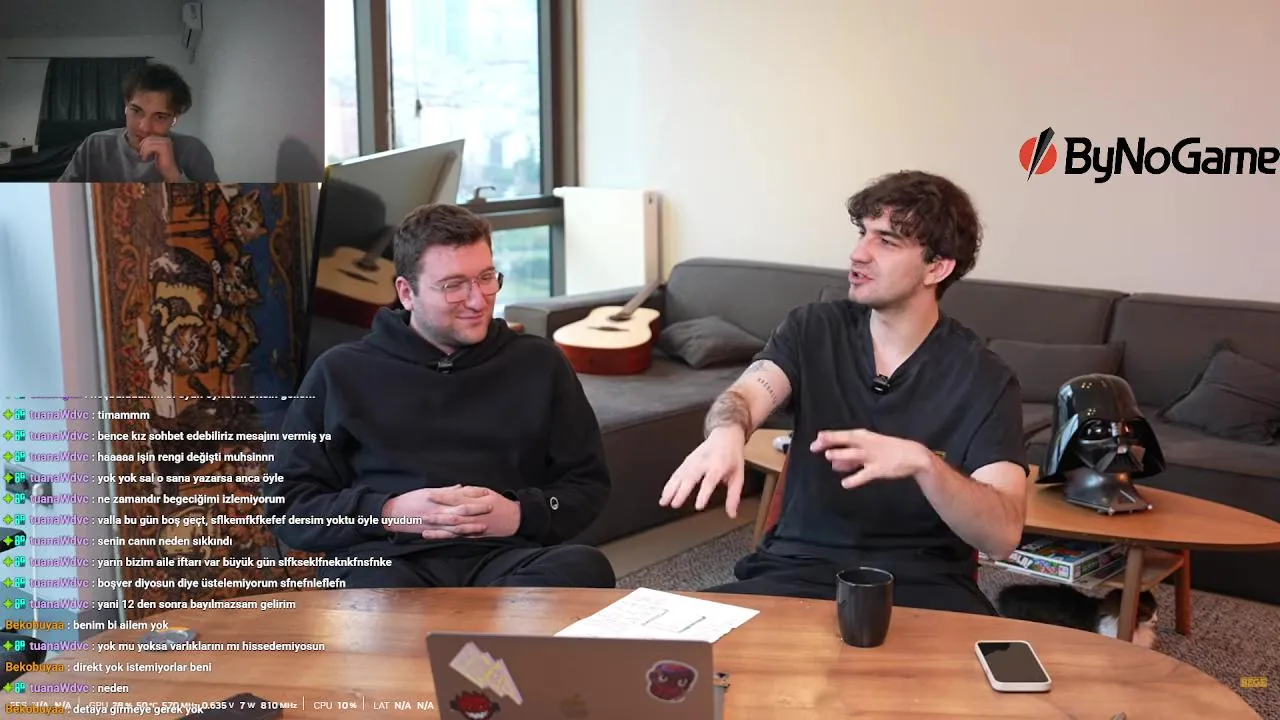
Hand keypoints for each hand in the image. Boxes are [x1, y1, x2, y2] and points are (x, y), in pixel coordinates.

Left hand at [138, 136, 180, 180]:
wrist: (169, 173)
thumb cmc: (160, 164)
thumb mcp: (152, 151)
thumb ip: (148, 144)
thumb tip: (137, 139)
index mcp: (164, 138)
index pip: (148, 137)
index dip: (142, 144)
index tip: (141, 152)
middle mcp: (166, 139)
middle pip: (147, 139)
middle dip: (142, 147)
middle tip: (142, 156)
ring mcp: (166, 142)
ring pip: (147, 142)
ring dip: (143, 151)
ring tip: (144, 158)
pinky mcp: (164, 147)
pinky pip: (149, 147)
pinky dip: (145, 153)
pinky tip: (146, 159)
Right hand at [380, 485, 494, 537]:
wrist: (394, 514)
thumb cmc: (411, 500)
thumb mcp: (428, 491)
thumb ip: (446, 491)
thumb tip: (461, 488)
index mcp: (438, 499)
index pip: (460, 497)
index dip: (474, 496)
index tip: (486, 494)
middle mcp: (438, 511)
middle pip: (461, 511)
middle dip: (476, 511)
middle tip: (491, 508)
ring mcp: (436, 524)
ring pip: (457, 526)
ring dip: (471, 526)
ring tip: (483, 527)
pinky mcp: (433, 532)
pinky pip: (448, 535)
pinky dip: (459, 536)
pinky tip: (468, 537)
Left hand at [421, 486, 521, 538]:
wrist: (513, 520)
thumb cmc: (499, 504)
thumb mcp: (486, 492)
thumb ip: (471, 492)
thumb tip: (457, 489)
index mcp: (474, 504)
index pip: (455, 500)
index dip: (441, 498)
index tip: (429, 495)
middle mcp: (471, 517)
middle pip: (451, 516)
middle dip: (436, 516)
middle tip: (421, 515)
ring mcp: (471, 528)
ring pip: (451, 530)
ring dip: (437, 530)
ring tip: (424, 530)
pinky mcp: (472, 536)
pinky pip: (456, 537)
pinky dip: (445, 537)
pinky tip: (435, 537)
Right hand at [659, 427, 746, 517]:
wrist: (726, 435)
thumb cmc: (732, 456)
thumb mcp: (738, 476)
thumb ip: (734, 496)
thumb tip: (732, 513)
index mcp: (718, 466)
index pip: (710, 481)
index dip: (703, 494)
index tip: (698, 506)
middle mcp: (704, 462)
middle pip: (690, 477)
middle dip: (681, 492)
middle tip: (675, 504)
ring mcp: (693, 460)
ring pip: (679, 474)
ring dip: (670, 488)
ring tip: (664, 501)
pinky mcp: (687, 460)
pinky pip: (676, 472)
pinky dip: (669, 483)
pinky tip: (664, 493)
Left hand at [810, 429, 932, 489]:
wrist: (914, 455)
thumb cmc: (889, 450)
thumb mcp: (869, 448)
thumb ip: (851, 457)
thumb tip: (833, 463)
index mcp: (865, 436)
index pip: (844, 435)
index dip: (829, 436)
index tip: (816, 439)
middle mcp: (867, 444)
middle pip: (846, 441)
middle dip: (829, 443)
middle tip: (815, 447)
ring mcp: (873, 457)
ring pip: (854, 455)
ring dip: (841, 456)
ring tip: (830, 458)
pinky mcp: (879, 469)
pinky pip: (864, 475)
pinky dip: (854, 479)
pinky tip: (845, 483)